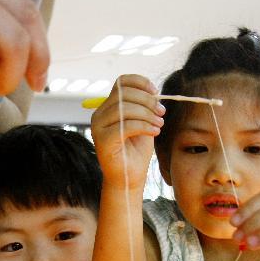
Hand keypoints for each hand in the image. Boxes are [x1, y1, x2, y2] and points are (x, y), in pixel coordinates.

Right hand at [90, 74, 164, 191]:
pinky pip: (126, 125)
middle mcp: (99, 115)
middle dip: (147, 101)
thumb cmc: (136, 151)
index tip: (156, 92)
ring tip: (159, 124)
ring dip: (147, 114)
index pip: (121, 82)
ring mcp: (98, 127)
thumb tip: (154, 92)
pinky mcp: (102, 141)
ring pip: (124, 108)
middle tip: (162, 112)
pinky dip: (144, 126)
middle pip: (123, 93)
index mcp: (108, 107)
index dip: (140, 82)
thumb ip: (143, 106)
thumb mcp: (142, 122)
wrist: (129, 178)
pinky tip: (155, 132)